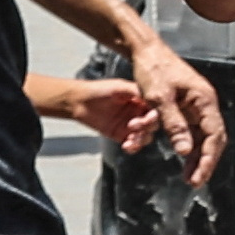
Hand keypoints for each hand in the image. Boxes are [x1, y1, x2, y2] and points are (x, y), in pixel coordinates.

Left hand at [33, 70, 158, 150]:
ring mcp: (130, 125)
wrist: (79, 101)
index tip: (148, 118)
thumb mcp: (120, 87)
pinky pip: (133, 144)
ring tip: (130, 139)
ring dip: (141, 140)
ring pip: (145, 137)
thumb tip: (152, 97)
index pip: (155, 110)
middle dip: (146, 127)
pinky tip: (126, 145)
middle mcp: (137, 113)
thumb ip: (137, 91)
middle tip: (133, 125)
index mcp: (140, 100)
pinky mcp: (120, 135)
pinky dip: (133, 147)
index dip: (154, 116)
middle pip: (153, 125)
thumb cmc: (98, 90)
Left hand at [127, 31, 227, 184]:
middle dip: (206, 161)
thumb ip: (174, 125)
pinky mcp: (186, 107)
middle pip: (213, 138)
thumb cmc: (154, 67)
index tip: (200, 175)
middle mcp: (203, 103)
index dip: (208, 158)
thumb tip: (184, 150)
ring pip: (202, 137)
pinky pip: (191, 131)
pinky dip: (187, 146)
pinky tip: (183, 158)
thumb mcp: (160, 99)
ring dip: (196, 157)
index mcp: (203, 99)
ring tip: (190, 176)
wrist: (145, 52)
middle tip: (197, 180)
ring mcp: (195, 106)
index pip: (214, 135)